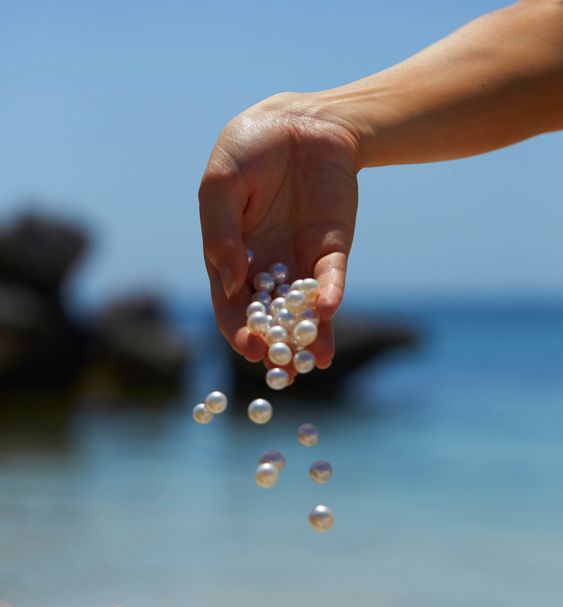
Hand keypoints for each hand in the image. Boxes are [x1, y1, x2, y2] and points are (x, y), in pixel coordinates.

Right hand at [199, 92, 360, 375]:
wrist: (299, 123)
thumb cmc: (249, 150)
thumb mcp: (220, 184)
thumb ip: (218, 231)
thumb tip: (227, 280)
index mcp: (231, 256)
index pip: (229, 302)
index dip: (236, 327)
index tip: (246, 346)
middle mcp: (265, 267)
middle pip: (267, 315)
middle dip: (273, 341)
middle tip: (278, 363)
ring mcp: (300, 261)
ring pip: (303, 308)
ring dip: (310, 333)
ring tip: (315, 358)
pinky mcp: (331, 248)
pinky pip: (330, 277)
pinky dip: (330, 293)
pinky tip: (329, 308)